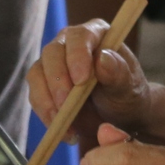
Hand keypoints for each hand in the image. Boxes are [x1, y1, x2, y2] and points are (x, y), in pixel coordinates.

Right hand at [29, 18, 152, 138]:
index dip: (77, 56)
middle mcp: (69, 43)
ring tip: (66, 125)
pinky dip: (46, 114)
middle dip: (57, 81)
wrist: (119, 115)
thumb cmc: (127, 94)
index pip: (79, 36)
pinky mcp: (42, 83)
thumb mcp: (129, 87)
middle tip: (66, 106)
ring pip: (37, 74)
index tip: (81, 80)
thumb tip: (102, 58)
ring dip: (48, 101)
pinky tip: (65, 130)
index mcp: (95, 34)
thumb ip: (118, 73)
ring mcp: (53, 62)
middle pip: (52, 53)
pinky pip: (35, 95)